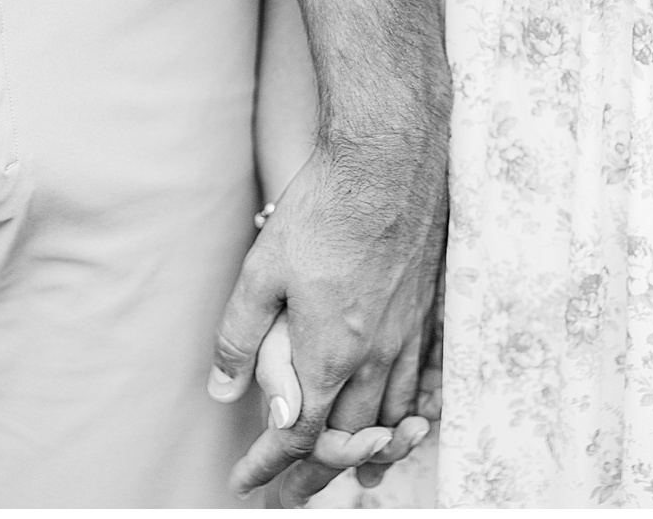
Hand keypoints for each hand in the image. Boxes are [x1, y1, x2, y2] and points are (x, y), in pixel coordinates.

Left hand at [208, 139, 446, 498]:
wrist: (389, 166)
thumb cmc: (322, 213)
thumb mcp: (261, 273)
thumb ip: (241, 337)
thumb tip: (222, 390)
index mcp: (330, 353)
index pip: (298, 432)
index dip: (270, 463)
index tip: (245, 481)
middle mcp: (375, 358)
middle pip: (346, 439)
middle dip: (313, 473)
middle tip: (287, 497)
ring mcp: (409, 339)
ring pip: (389, 420)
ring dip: (365, 454)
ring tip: (352, 479)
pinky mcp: (429, 316)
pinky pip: (422, 388)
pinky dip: (409, 418)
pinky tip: (404, 425)